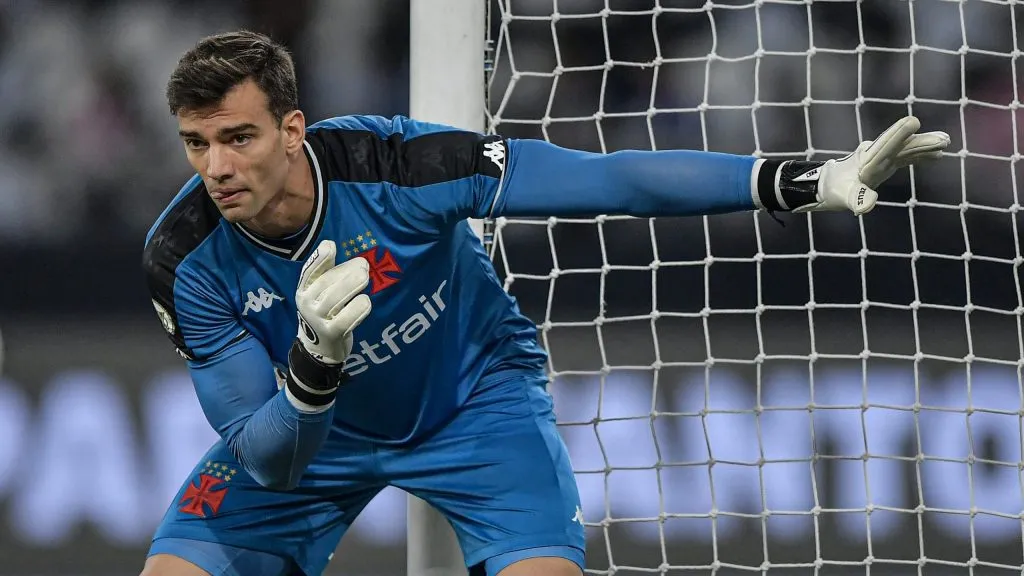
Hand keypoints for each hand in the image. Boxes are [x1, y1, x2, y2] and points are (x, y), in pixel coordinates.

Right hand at [295, 240, 371, 364]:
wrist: (319, 348)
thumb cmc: (324, 313)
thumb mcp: (319, 292)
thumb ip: (326, 270)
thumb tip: (330, 244)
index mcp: (304, 289)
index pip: (309, 271)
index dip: (320, 258)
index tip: (331, 246)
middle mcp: (307, 303)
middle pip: (329, 282)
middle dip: (349, 271)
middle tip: (364, 266)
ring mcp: (318, 319)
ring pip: (338, 297)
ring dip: (355, 285)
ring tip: (366, 279)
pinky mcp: (333, 333)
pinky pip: (349, 316)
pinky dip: (360, 307)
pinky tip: (365, 302)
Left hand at [796, 116, 949, 214]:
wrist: (827, 185)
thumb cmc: (834, 191)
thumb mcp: (843, 197)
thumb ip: (855, 199)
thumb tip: (867, 205)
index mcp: (866, 161)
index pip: (884, 146)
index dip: (898, 135)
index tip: (913, 122)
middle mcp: (876, 155)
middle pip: (901, 146)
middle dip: (921, 141)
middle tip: (943, 138)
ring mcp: (882, 157)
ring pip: (905, 149)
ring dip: (924, 146)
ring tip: (946, 142)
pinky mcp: (886, 162)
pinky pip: (906, 156)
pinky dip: (920, 155)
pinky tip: (937, 155)